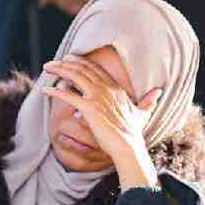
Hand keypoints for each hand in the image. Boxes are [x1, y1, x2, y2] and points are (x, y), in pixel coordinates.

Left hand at [42, 56, 162, 188]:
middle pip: (83, 70)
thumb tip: (159, 92)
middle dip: (66, 63)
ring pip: (75, 78)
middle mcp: (107, 89)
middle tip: (53, 62)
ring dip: (59, 70)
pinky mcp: (90, 109)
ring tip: (47, 68)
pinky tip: (45, 90)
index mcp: (116, 89)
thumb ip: (148, 101)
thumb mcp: (142, 113)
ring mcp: (98, 98)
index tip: (69, 58)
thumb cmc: (133, 133)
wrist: (128, 146)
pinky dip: (56, 92)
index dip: (81, 62)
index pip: (96, 70)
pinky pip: (69, 96)